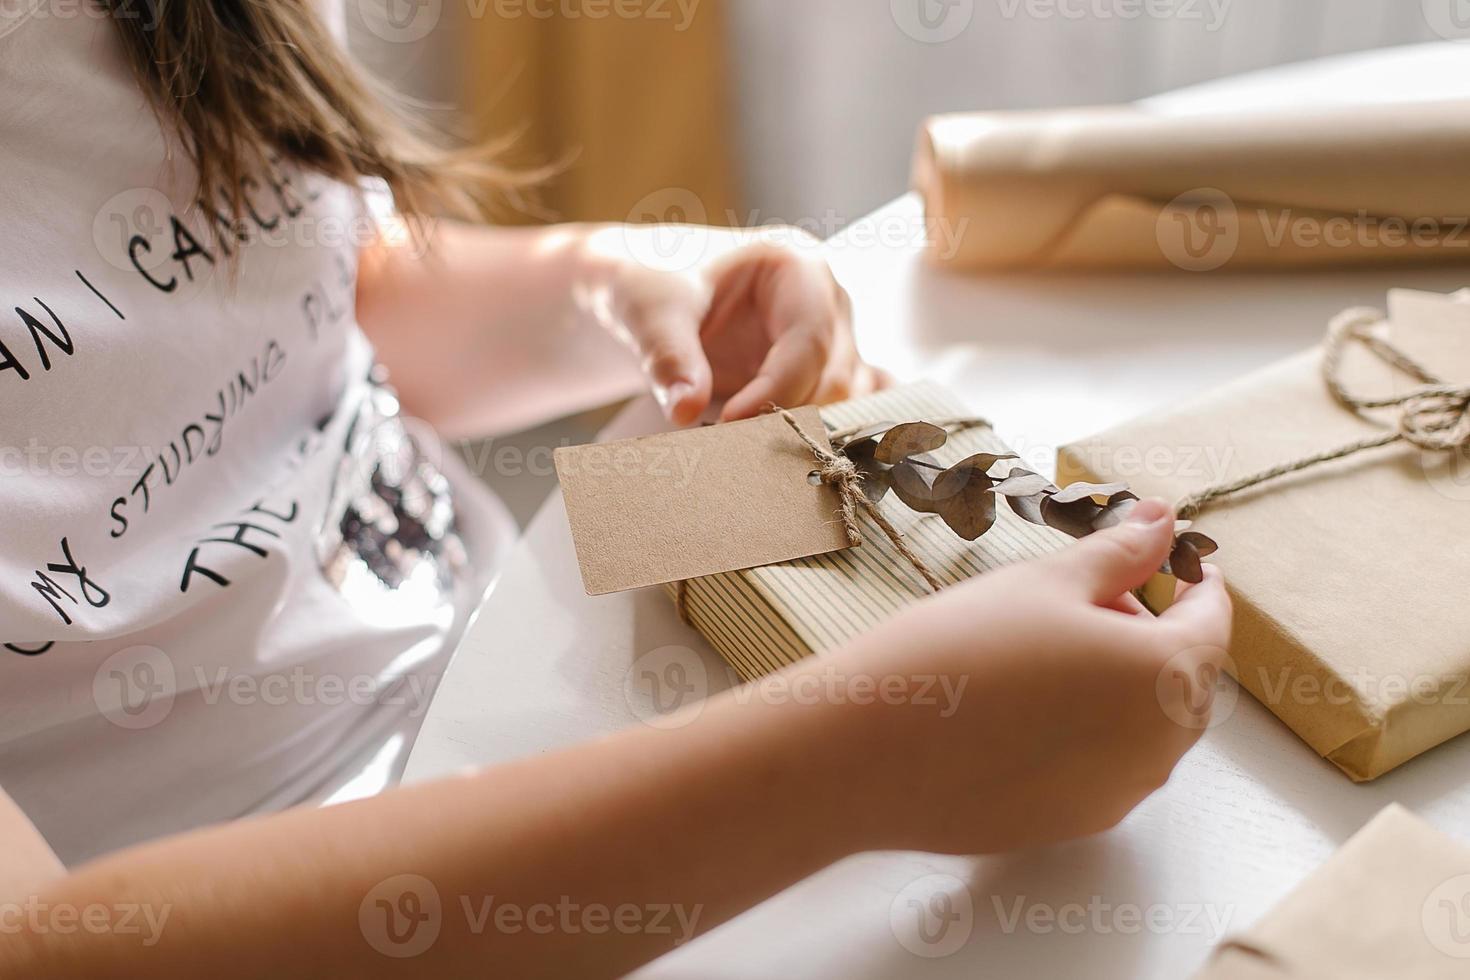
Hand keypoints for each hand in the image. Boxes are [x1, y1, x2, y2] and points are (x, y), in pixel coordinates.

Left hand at [583, 224, 887, 423]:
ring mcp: (831, 337)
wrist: (645, 293)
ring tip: (748, 451)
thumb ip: (668, 356)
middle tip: (735, 448)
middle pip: (835, 375)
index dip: (776, 389)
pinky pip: (845, 406)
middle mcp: (827, 300)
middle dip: (790, 416)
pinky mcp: (821, 370)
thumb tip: (685, 412)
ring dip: (805, 430)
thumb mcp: (650, 309)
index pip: (809, 338)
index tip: (730, 422)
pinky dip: (821, 431)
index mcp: (796, 267)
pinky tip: (782, 451)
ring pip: (846, 400)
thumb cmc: (652, 282)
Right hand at [809, 497, 1232, 854]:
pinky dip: (1083, 730)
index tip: (1165, 555)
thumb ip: (1118, 554)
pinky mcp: (1073, 823)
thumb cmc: (959, 650)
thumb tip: (1161, 523)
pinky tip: (1017, 704)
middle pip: (1179, 677)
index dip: (1191, 580)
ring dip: (1116, 682)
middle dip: (1146, 631)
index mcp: (1167, 676)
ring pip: (1142, 725)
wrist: (870, 749)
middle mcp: (1160, 748)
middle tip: (1079, 596)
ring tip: (1038, 648)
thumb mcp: (1044, 581)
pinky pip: (1102, 766)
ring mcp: (1119, 794)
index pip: (1211, 621)